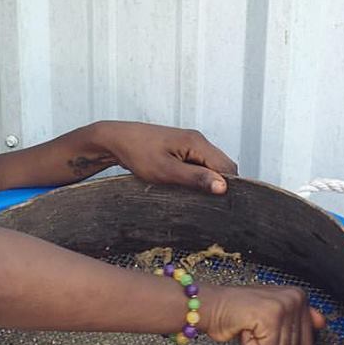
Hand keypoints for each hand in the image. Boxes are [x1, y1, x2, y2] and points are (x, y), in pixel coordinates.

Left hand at [95, 121, 237, 193]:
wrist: (116, 140)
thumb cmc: (137, 153)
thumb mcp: (166, 171)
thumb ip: (196, 178)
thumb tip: (223, 187)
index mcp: (197, 142)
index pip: (227, 168)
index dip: (227, 187)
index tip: (218, 204)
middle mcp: (198, 140)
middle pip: (222, 166)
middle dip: (218, 185)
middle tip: (203, 202)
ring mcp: (190, 143)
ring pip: (211, 166)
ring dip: (206, 181)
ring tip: (191, 194)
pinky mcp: (182, 149)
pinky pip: (199, 164)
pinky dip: (197, 177)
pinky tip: (184, 186)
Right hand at [203, 284, 325, 344]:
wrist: (212, 306)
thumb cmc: (239, 312)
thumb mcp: (273, 312)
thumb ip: (298, 319)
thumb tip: (322, 323)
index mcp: (300, 297)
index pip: (307, 343)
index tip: (267, 331)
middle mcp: (296, 299)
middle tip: (257, 331)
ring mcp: (285, 307)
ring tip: (250, 329)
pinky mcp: (271, 317)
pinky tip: (244, 329)